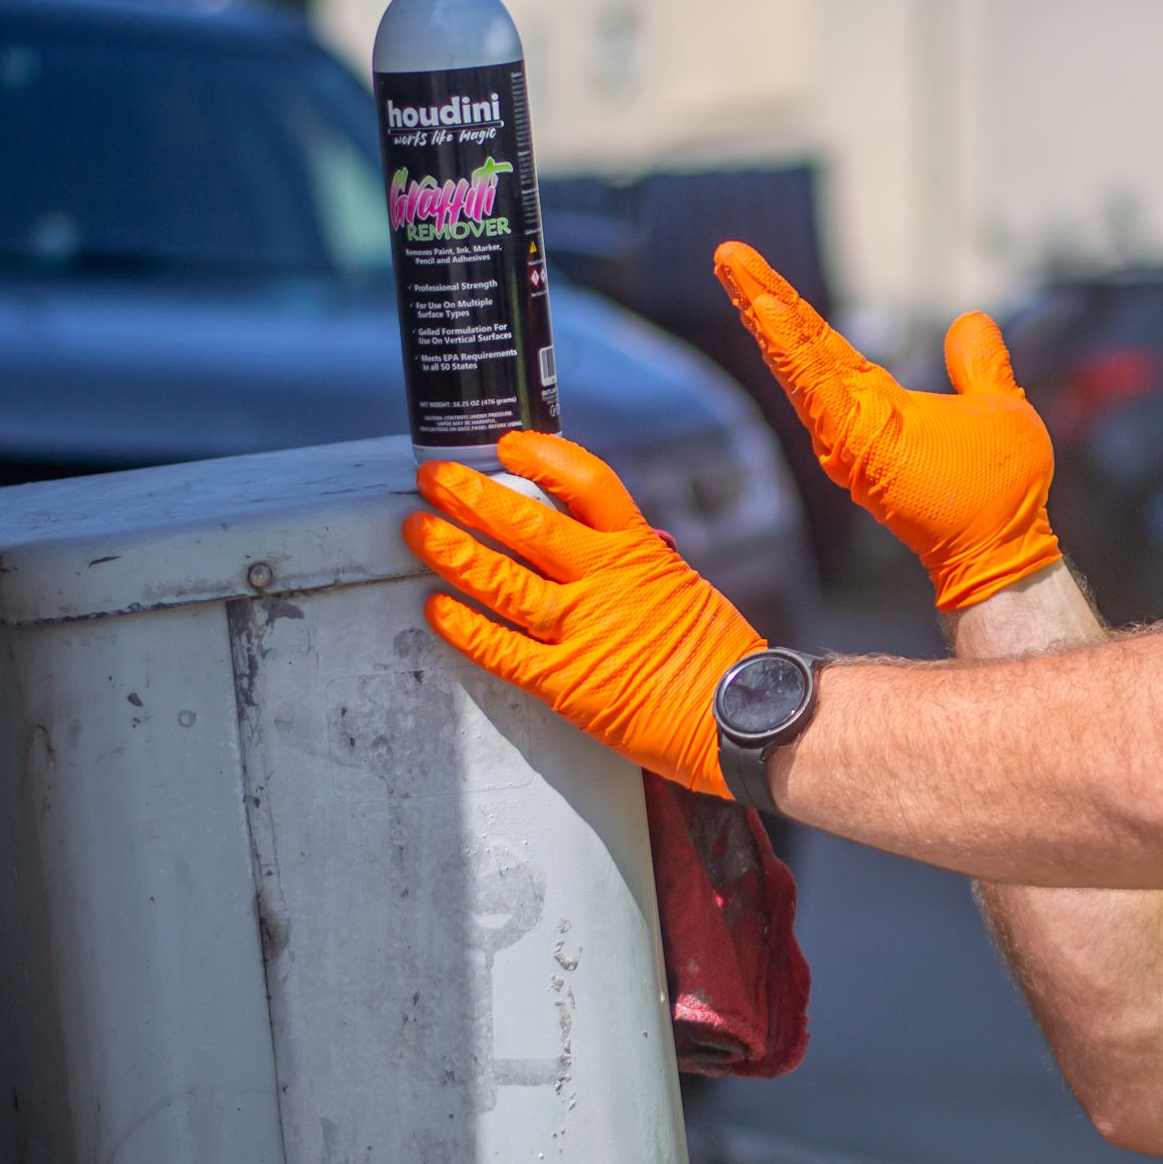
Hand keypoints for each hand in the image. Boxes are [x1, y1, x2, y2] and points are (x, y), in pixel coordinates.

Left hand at [405, 431, 762, 795]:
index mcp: (640, 552)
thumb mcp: (682, 588)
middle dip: (472, 497)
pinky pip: (501, 650)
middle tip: (435, 480)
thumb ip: (632, 568)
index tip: (508, 446)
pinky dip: (464, 629)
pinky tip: (436, 610)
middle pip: (527, 525)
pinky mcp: (566, 683)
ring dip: (453, 552)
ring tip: (418, 530)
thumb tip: (589, 551)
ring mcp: (582, 631)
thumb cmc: (720, 659)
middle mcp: (606, 583)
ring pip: (502, 581)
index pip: (587, 484)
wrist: (744, 717)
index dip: (542, 458)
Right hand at [713, 240, 1062, 611]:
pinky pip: (815, 390)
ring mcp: (850, 434)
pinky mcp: (855, 448)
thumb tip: (972, 321)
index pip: (823, 343)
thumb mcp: (996, 406)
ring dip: (764, 312)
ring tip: (732, 265)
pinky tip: (764, 311)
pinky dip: (790, 350)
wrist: (1006, 547)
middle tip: (726, 252)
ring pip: (796, 362)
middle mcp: (853, 416)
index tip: (753, 268)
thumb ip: (978, 366)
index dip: (791, 305)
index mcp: (878, 402)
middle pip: (798, 344)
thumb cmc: (1002, 494)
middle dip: (759, 294)